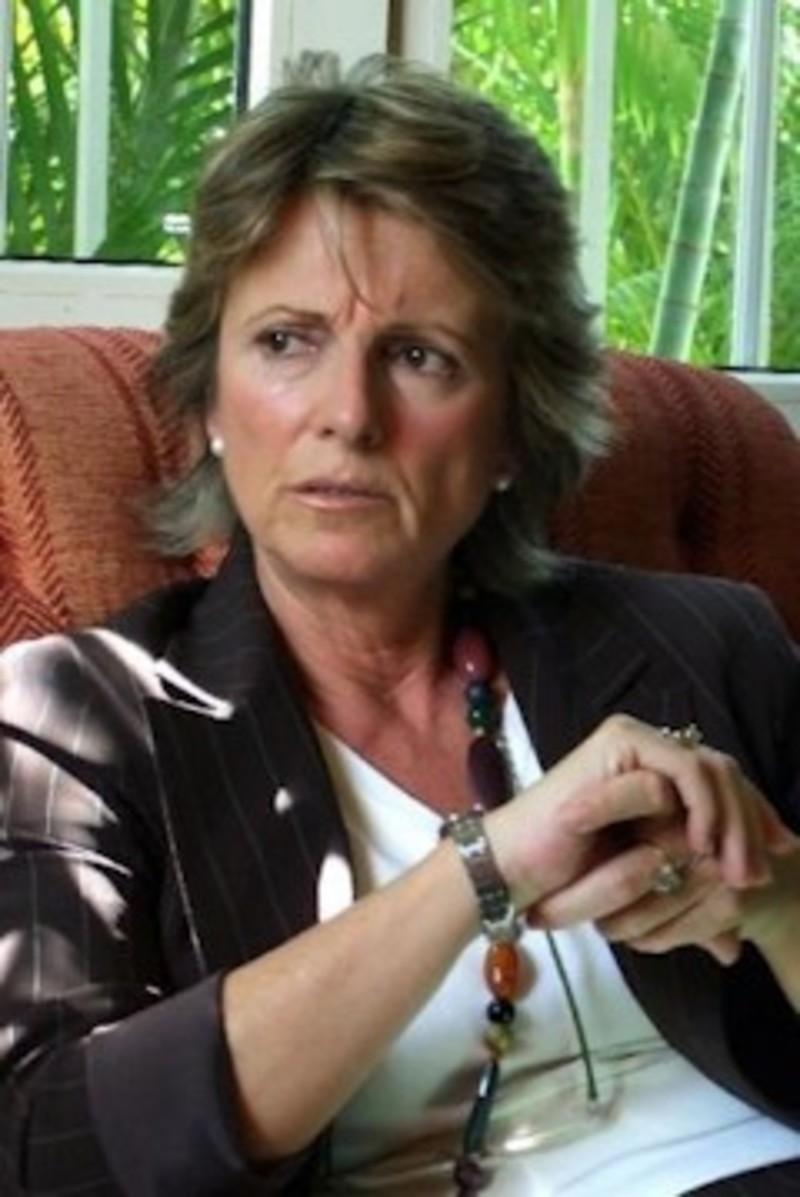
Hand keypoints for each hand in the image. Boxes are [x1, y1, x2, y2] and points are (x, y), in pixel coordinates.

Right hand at [487, 713, 784, 914]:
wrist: (516, 869)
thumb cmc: (568, 877)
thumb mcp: (646, 889)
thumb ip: (686, 903)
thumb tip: (735, 948)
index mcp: (654, 771)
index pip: (724, 785)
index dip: (757, 818)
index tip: (779, 856)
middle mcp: (647, 748)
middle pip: (726, 773)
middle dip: (753, 824)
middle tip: (760, 875)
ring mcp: (633, 742)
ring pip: (712, 770)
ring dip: (733, 820)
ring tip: (738, 870)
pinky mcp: (618, 744)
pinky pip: (681, 769)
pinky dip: (701, 804)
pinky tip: (703, 842)